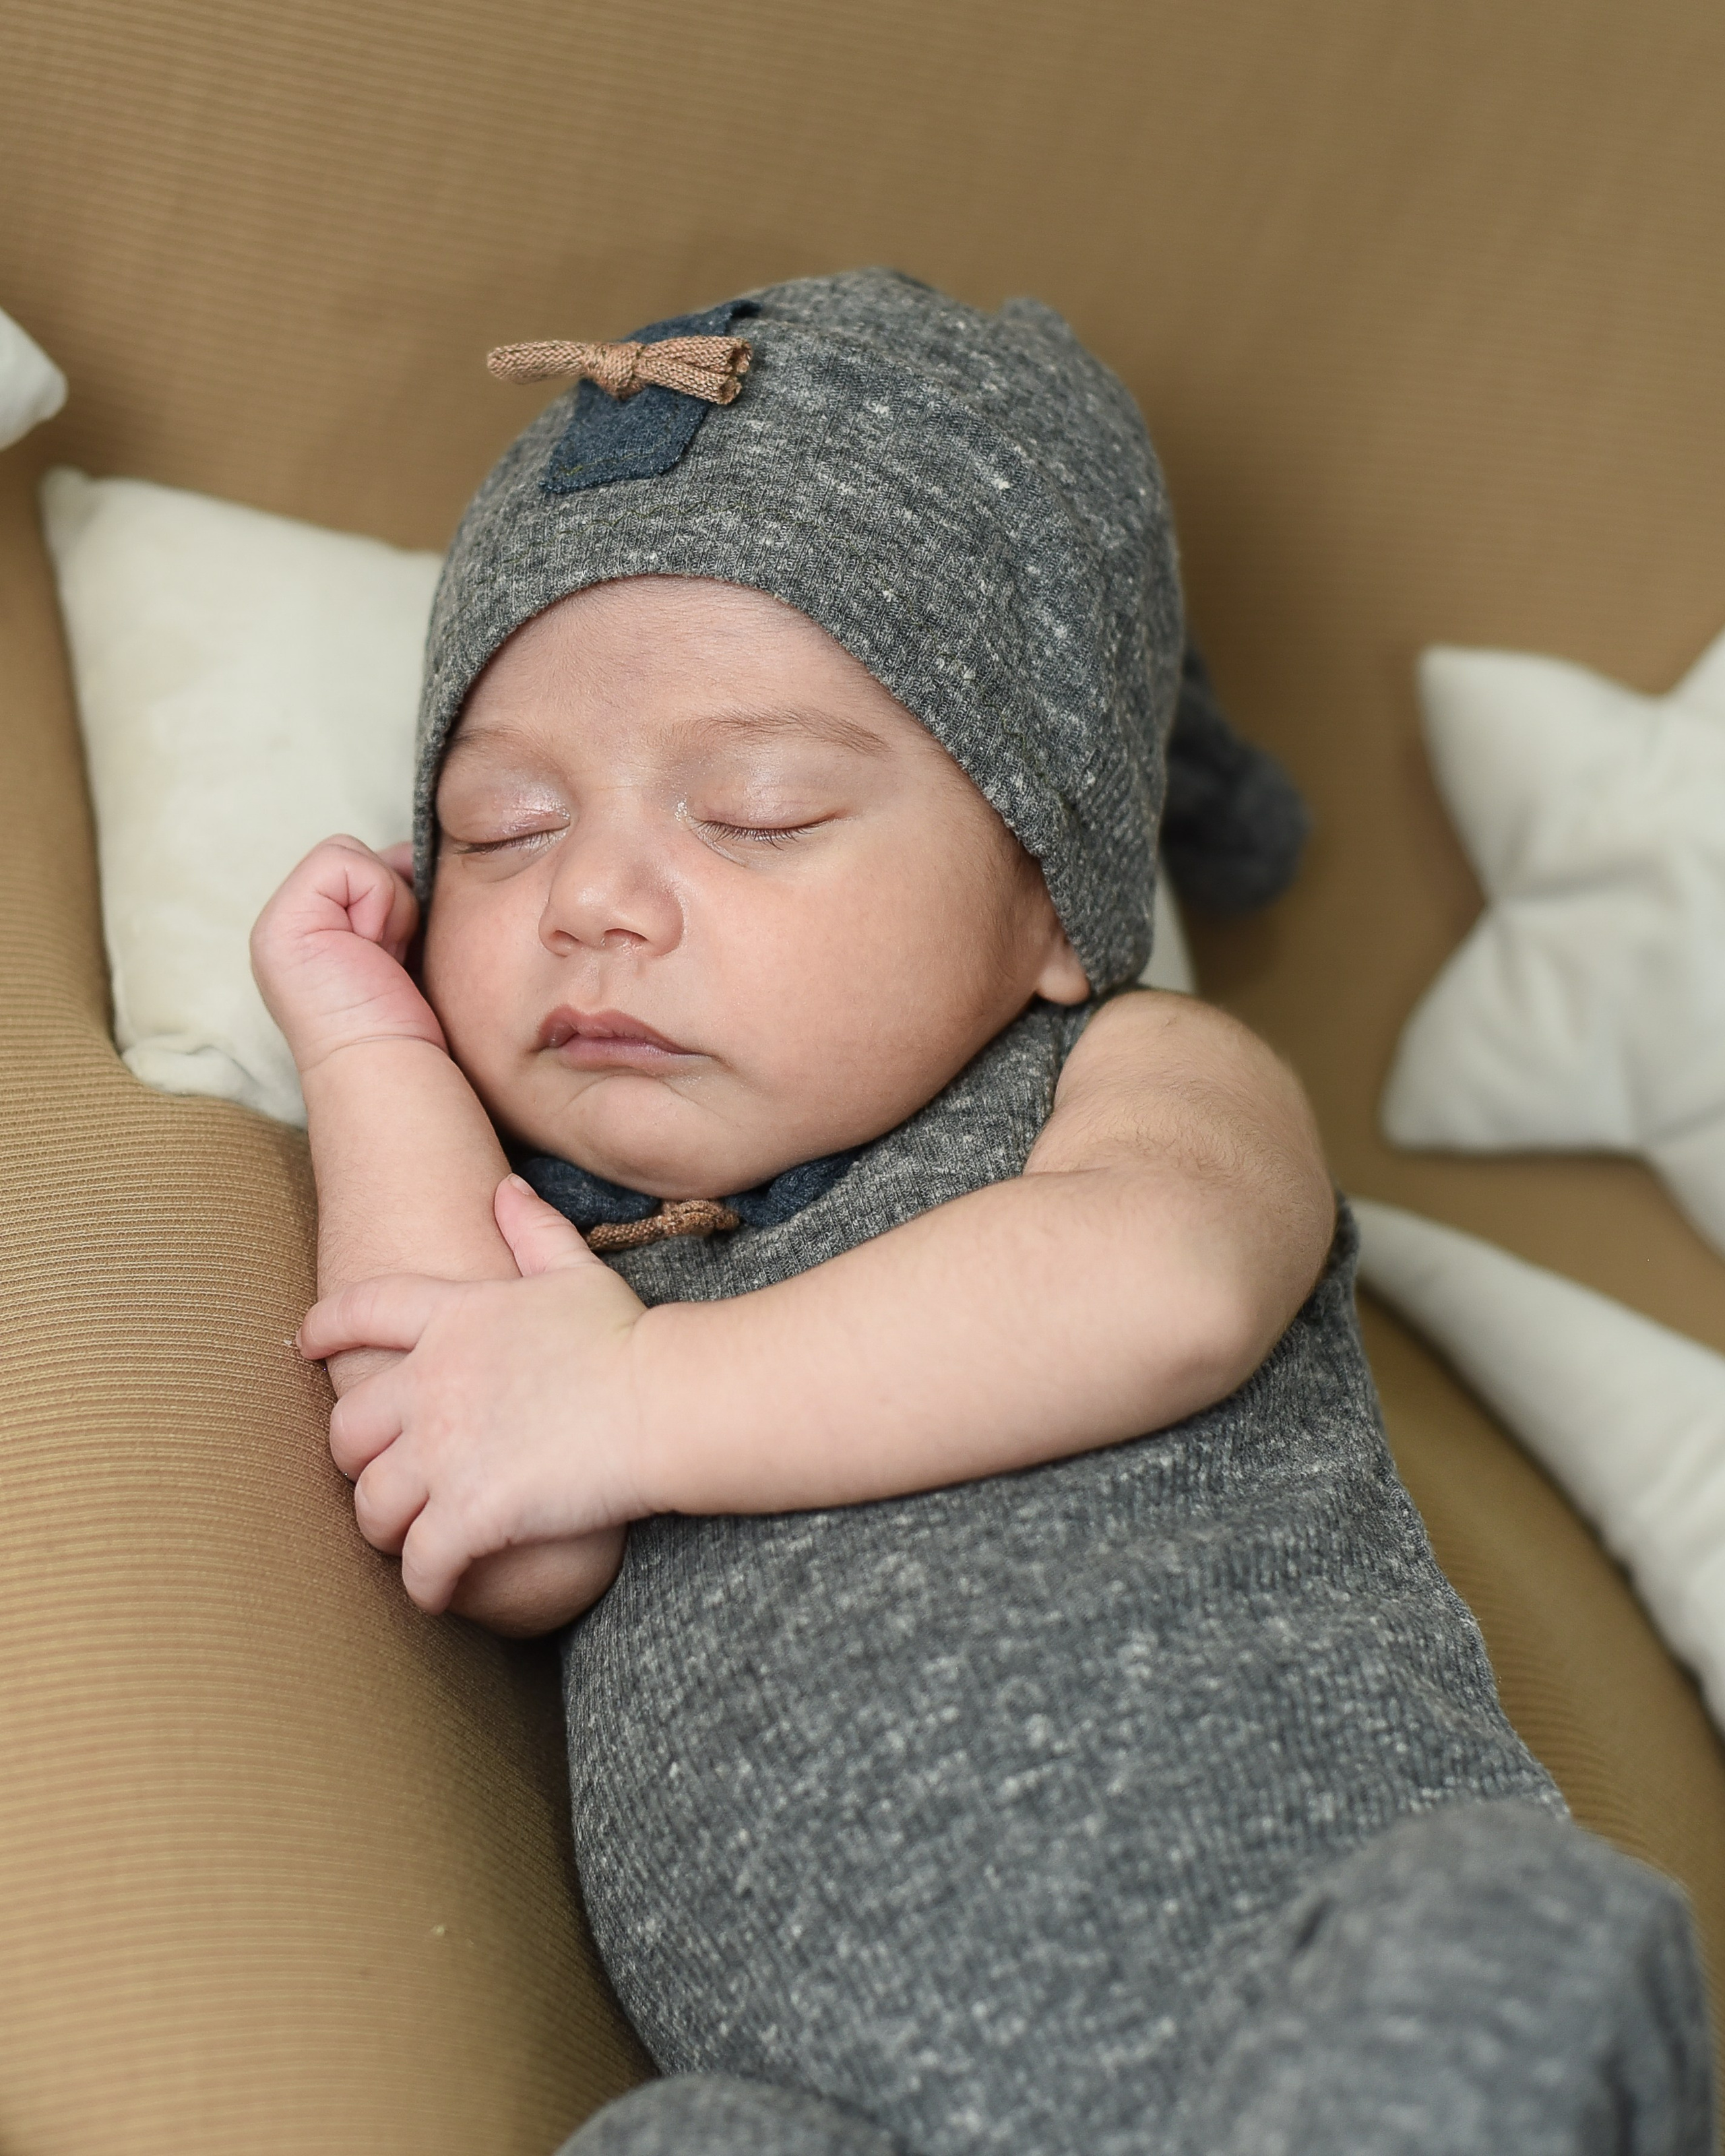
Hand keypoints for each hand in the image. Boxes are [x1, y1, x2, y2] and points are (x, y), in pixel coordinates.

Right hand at [251, 835, 445, 1073]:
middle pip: (357, 856)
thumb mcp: (401, 944)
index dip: (395, 896)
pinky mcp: (285, 920)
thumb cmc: (406, 1022)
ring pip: (351, 853)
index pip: (359, 868)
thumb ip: (392, 899)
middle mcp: (288, 923)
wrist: (388, 1065)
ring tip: (382, 956)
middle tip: (391, 956)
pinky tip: (375, 951)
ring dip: (388, 902)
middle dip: (392, 898)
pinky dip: (378, 898)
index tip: (399, 951)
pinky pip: (345, 860)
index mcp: (313, 932)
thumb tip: (414, 857)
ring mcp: (278, 921)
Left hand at [300, 1176, 653, 1614]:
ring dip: (386, 1528)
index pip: (361, 1311)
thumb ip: (533, 1229)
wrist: (662, 1400)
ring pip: (371, 1505)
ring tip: (409, 1542)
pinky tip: (438, 1593)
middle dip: (355, 1459)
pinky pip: (419, 1565)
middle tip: (379, 1475)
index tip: (303, 1343)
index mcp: (453, 1319)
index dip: (324, 1327)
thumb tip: (505, 1188)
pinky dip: (422, 1586)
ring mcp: (444, 1452)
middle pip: (347, 1428)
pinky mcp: (469, 1514)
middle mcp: (431, 1384)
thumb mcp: (577, 1271)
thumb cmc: (626, 1337)